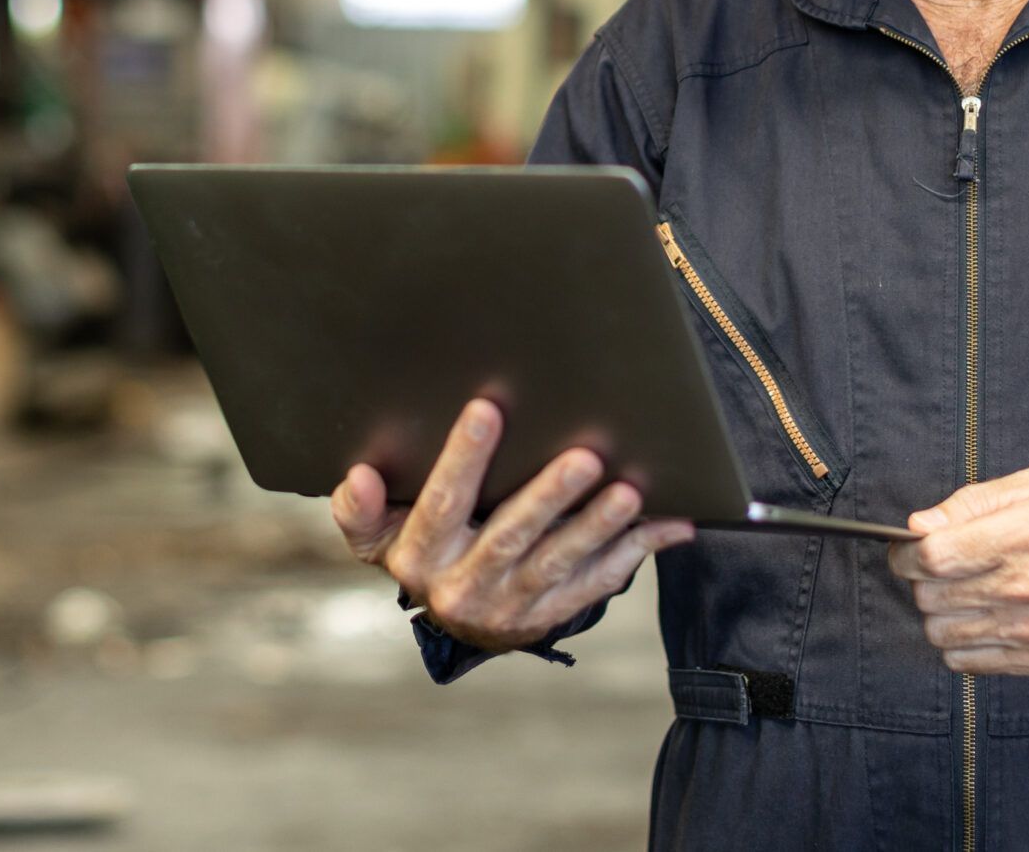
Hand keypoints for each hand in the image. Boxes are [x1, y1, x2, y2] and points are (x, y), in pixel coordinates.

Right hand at [329, 398, 695, 653]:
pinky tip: (669, 524)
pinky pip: (596, 584)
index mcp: (419, 558)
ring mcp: (512, 608)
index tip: (487, 409)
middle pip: (510, 537)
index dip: (463, 458)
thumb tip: (359, 475)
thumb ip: (359, 507)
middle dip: (548, 497)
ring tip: (628, 491)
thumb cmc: (417, 546)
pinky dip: (634, 553)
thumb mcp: (374, 534)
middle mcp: (464, 589)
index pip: (441, 503)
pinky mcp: (552, 616)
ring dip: (597, 527)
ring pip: (559, 564)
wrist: (453, 620)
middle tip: (584, 457)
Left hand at [886, 466, 1028, 676]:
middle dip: (920, 579)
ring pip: (942, 633)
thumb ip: (970, 503)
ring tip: (957, 592)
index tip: (907, 549)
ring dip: (938, 612)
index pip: (936, 556)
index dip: (906, 553)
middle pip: (932, 595)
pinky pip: (967, 662)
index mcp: (1027, 535)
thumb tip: (918, 526)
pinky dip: (958, 642)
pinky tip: (976, 617)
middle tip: (937, 567)